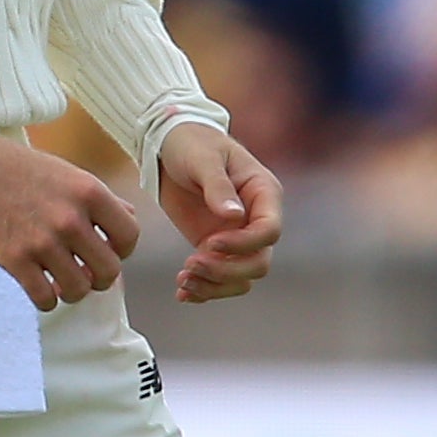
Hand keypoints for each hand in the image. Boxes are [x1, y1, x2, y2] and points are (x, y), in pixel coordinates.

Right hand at [0, 135, 140, 309]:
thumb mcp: (68, 172)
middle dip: (100, 277)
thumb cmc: (19, 168)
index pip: (129, 236)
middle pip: (108, 270)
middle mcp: (70, 219)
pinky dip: (47, 299)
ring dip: (73, 291)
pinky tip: (41, 289)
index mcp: (89, 192)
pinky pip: (44, 297)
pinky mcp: (13, 259)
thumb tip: (127, 218)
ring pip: (78, 289)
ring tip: (63, 282)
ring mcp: (41, 241)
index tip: (108, 251)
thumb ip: (99, 197)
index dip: (122, 249)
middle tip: (87, 273)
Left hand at [155, 123, 283, 303]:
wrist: (167, 146)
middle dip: (226, 270)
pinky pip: (219, 276)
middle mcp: (254, 219)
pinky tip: (182, 293)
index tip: (210, 243)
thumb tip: (234, 217)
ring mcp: (236, 236)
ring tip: (182, 282)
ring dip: (214, 285)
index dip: (244, 243)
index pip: (270, 231)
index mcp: (263, 194)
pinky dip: (204, 289)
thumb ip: (217, 186)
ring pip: (241, 276)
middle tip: (189, 265)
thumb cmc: (192, 143)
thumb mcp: (203, 159)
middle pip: (259, 262)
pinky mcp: (212, 245)